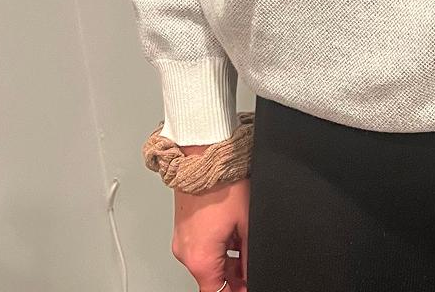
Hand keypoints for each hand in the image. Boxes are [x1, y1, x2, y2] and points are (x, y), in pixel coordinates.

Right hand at [171, 144, 248, 290]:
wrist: (203, 155)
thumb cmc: (222, 182)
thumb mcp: (247, 221)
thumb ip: (250, 253)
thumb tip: (252, 269)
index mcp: (199, 258)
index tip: (247, 287)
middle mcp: (185, 252)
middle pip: (212, 278)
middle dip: (234, 277)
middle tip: (251, 271)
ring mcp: (182, 238)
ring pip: (208, 261)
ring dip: (227, 260)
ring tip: (246, 247)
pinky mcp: (184, 226)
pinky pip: (202, 244)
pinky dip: (218, 245)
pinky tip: (235, 234)